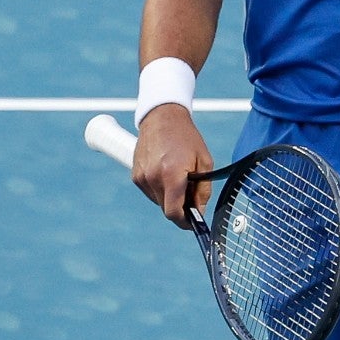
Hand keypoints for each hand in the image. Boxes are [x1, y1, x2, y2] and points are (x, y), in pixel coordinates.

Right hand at [131, 105, 215, 227]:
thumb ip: (202, 190)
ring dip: (169, 197)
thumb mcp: (204, 162)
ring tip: (177, 177)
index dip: (185, 222)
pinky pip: (150, 192)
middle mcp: (153, 178)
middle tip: (191, 194)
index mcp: (172, 174)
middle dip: (180, 208)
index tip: (193, 222)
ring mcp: (142, 177)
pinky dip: (159, 189)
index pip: (174, 212)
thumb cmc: (186, 137)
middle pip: (166, 209)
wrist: (162, 117)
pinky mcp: (135, 175)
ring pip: (158, 201)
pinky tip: (165, 172)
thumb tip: (199, 212)